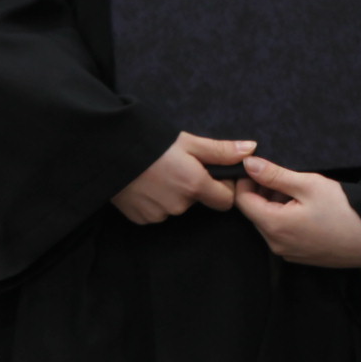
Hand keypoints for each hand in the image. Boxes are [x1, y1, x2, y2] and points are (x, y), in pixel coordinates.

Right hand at [110, 132, 254, 223]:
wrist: (109, 151)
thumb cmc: (152, 144)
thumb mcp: (189, 142)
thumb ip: (221, 151)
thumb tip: (251, 150)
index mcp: (195, 186)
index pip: (225, 201)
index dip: (222, 188)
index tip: (211, 173)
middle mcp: (179, 206)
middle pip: (198, 201)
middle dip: (194, 187)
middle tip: (178, 166)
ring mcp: (159, 215)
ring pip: (177, 207)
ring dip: (173, 194)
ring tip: (159, 173)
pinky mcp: (141, 219)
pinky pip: (157, 212)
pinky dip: (156, 201)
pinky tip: (146, 184)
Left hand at [231, 155, 360, 268]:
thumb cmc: (345, 210)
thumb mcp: (309, 184)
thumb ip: (275, 174)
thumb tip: (248, 164)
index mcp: (274, 226)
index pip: (242, 200)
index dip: (246, 180)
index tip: (260, 165)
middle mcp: (276, 244)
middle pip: (254, 212)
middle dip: (262, 191)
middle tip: (284, 174)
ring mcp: (288, 253)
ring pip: (269, 222)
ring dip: (275, 204)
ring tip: (301, 189)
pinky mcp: (300, 256)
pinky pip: (283, 234)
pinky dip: (287, 217)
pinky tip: (308, 207)